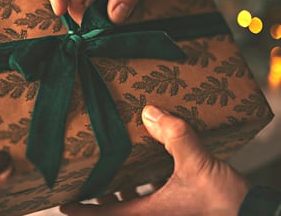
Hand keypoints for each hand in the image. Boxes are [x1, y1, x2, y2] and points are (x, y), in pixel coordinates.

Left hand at [60, 105, 249, 215]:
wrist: (254, 215)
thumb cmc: (227, 204)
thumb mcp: (199, 166)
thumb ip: (176, 136)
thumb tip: (151, 112)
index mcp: (149, 213)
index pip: (104, 214)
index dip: (82, 209)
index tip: (63, 201)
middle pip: (115, 207)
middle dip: (100, 192)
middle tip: (88, 173)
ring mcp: (165, 213)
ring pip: (133, 202)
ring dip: (121, 187)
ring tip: (113, 165)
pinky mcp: (178, 207)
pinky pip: (151, 195)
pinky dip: (143, 183)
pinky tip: (147, 164)